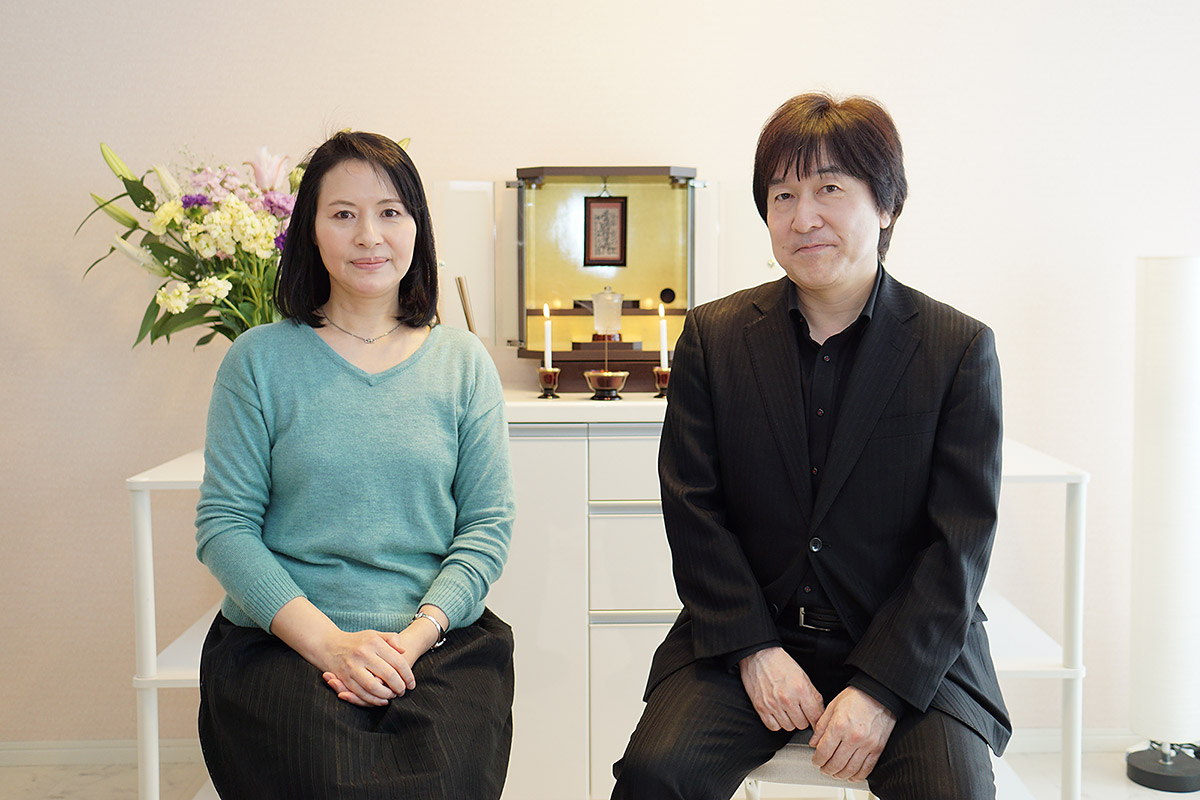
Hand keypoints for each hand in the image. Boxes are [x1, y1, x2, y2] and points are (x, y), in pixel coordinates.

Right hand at [322, 605, 446, 706]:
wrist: (328, 644)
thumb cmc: (357, 641)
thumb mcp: (375, 635)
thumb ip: (391, 639)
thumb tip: (403, 650)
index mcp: (374, 642)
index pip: (397, 661)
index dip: (408, 675)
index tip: (412, 683)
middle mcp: (363, 654)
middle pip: (388, 675)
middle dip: (399, 686)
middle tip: (403, 691)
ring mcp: (352, 666)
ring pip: (374, 687)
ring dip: (387, 695)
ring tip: (393, 696)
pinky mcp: (344, 678)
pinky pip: (361, 693)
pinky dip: (373, 700)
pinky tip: (381, 700)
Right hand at [738, 647, 825, 731]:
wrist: (758, 656)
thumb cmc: (781, 664)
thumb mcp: (803, 676)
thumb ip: (813, 695)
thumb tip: (820, 712)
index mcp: (800, 689)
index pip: (815, 716)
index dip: (817, 720)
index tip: (815, 720)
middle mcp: (787, 699)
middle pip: (802, 724)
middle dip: (803, 718)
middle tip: (799, 710)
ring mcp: (773, 704)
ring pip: (788, 727)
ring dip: (790, 721)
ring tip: (787, 710)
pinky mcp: (761, 707)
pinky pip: (773, 727)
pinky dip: (777, 723)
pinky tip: (778, 713)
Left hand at [809, 687, 896, 780]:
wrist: (879, 694)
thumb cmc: (857, 697)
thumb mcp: (832, 707)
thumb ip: (821, 726)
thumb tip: (814, 743)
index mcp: (839, 726)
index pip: (824, 751)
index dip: (817, 760)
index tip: (816, 761)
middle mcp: (853, 737)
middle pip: (836, 763)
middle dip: (827, 769)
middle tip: (823, 768)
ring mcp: (867, 744)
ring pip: (850, 769)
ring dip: (840, 774)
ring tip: (835, 773)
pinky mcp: (877, 748)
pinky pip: (867, 768)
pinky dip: (857, 776)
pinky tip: (851, 775)